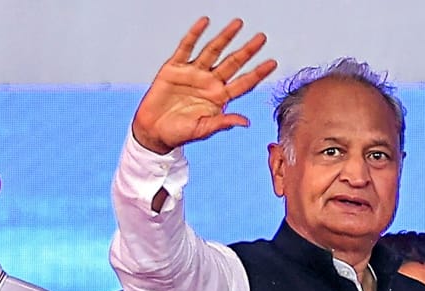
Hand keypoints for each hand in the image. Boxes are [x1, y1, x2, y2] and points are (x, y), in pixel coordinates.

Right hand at [132, 17, 276, 154]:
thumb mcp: (202, 130)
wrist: (153, 131)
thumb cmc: (178, 133)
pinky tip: (204, 23)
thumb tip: (245, 122)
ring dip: (225, 37)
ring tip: (238, 24)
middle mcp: (209, 82)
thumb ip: (223, 123)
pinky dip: (195, 35)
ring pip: (213, 51)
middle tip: (261, 38)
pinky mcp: (175, 67)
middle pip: (232, 63)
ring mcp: (193, 73)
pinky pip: (187, 47)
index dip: (258, 73)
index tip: (272, 63)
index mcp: (218, 98)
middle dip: (247, 51)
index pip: (243, 83)